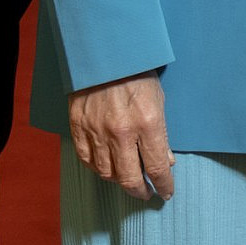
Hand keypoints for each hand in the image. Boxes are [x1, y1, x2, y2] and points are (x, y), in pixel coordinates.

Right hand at [69, 72, 173, 200]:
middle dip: (141, 192)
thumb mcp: (158, 100)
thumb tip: (166, 162)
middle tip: (147, 193)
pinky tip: (106, 168)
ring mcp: (97, 131)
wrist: (104, 51)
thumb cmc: (136, 72)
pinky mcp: (79, 126)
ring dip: (119, 181)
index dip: (164, 185)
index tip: (166, 191)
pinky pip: (86, 160)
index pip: (157, 168)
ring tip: (127, 179)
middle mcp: (122, 132)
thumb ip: (162, 134)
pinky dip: (97, 169)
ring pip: (107, 173)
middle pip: (130, 179)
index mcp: (147, 123)